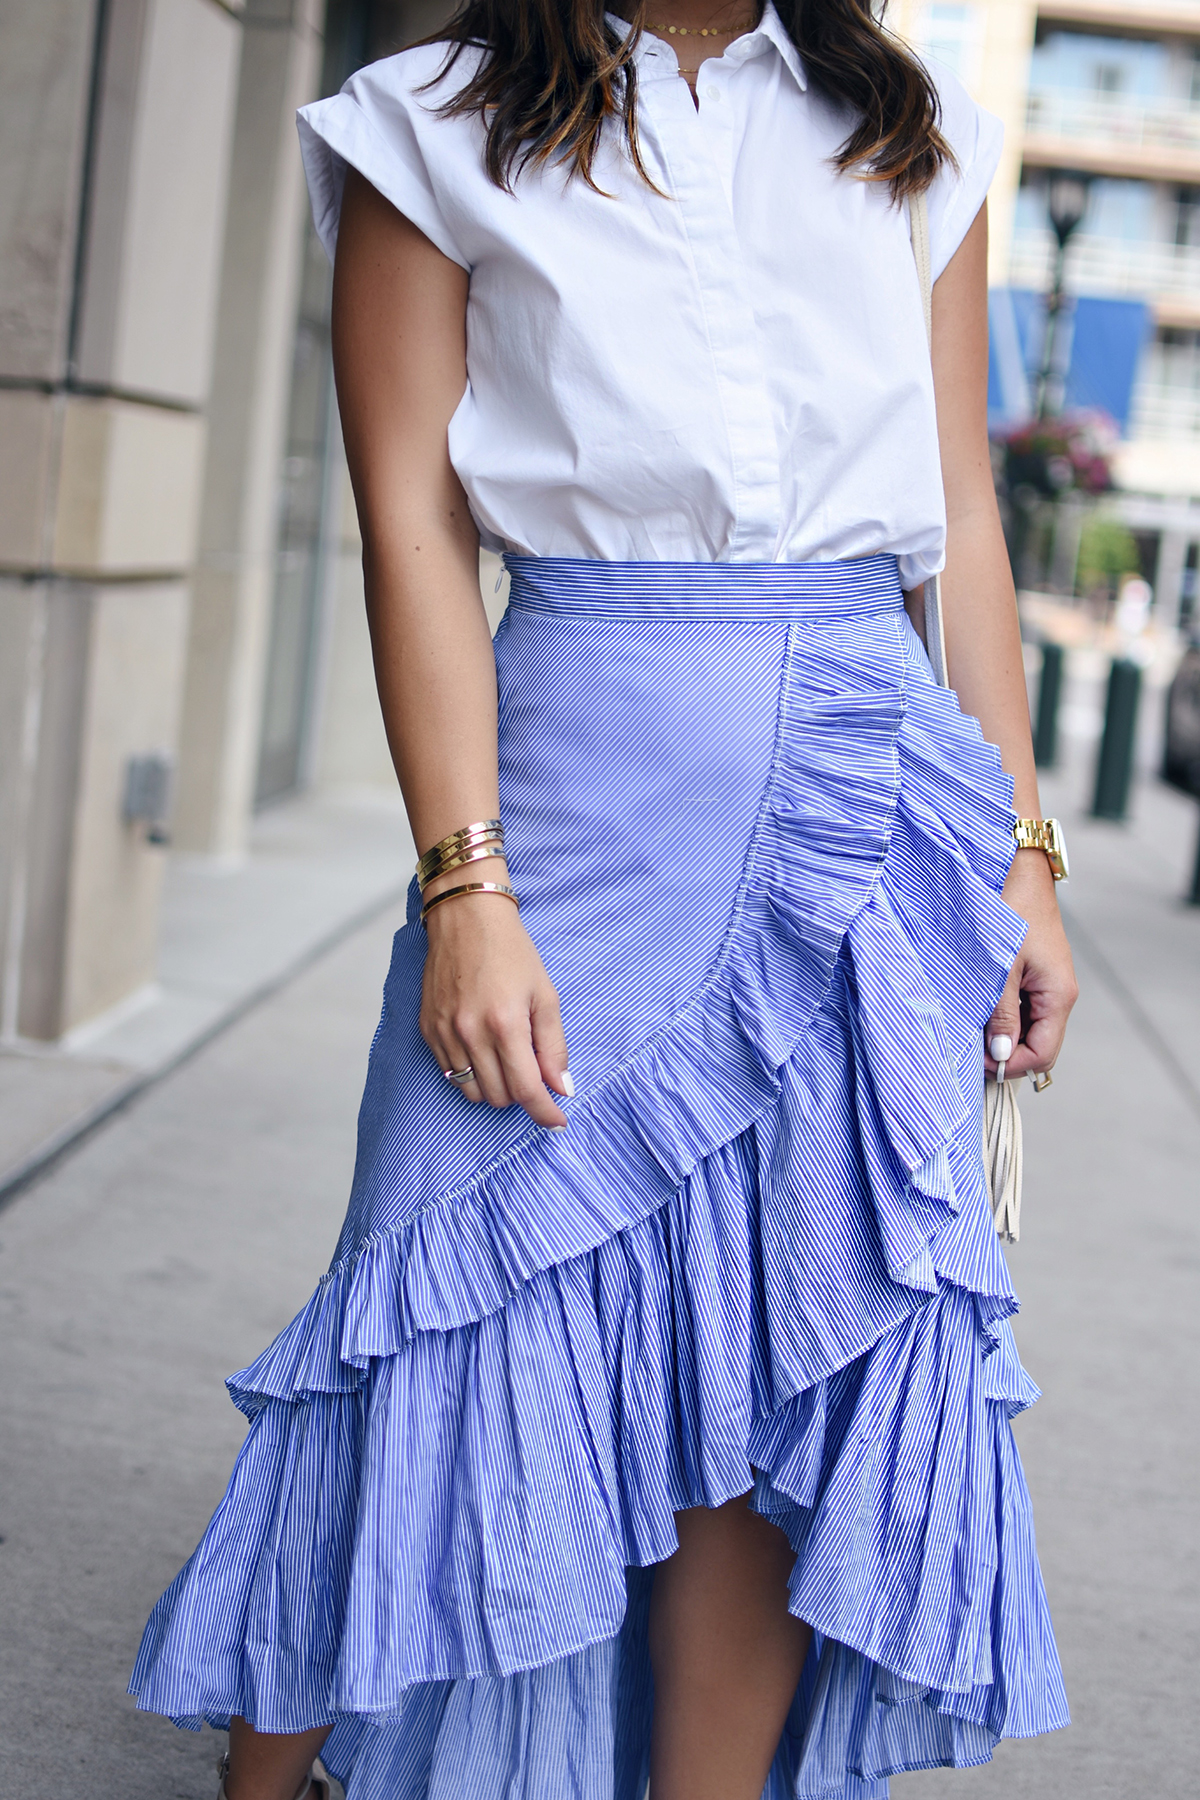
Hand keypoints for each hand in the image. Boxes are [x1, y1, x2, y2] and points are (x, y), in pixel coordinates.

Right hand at [420, 880, 570, 1126]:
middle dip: (521, 1093)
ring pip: (472, 1091)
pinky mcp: (428, 1029)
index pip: (527, 1089)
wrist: (466, 918)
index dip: (544, 1113)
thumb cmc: (512, 952)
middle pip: (500, 1096)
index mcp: (505, 1024)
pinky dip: (470, 1071)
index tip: (556, 1122)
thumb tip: (561, 1088)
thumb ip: (553, 1046)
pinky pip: (450, 1072)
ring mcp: (445, 1033)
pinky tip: (481, 1048)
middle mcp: (471, 1033)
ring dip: (495, 1087)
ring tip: (506, 1059)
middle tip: (531, 1069)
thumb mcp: (544, 995)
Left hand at [984, 849, 1077, 1080]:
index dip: (1010, 1066)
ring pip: (1029, 1028)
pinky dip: (1003, 1014)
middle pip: (1038, 1046)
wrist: (1015, 870)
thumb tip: (1000, 1056)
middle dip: (1005, 1052)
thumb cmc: (1009, 912)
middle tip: (970, 1046)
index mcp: (1058, 996)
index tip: (978, 1062)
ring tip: (972, 1024)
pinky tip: (981, 1005)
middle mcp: (1059, 994)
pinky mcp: (1036, 974)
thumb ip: (1001, 1015)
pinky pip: (1024, 1008)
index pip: (1043, 1056)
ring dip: (1002, 1033)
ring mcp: (1049, 984)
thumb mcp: (1000, 969)